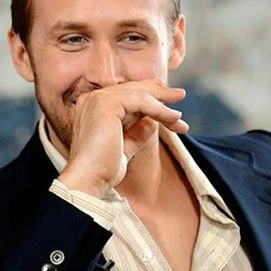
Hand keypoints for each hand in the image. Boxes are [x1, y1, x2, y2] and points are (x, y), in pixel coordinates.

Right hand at [58, 80, 187, 197]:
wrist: (89, 180)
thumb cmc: (103, 170)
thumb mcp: (125, 147)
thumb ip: (136, 132)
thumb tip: (153, 122)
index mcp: (93, 108)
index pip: (125, 94)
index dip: (148, 94)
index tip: (168, 101)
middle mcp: (92, 99)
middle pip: (132, 90)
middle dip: (159, 94)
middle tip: (180, 95)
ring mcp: (98, 99)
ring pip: (139, 94)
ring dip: (163, 104)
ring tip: (179, 117)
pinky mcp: (106, 103)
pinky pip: (140, 101)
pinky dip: (159, 109)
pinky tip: (173, 118)